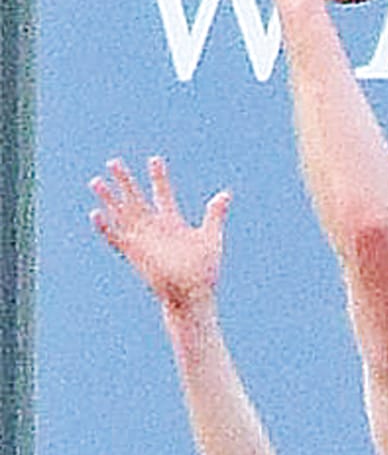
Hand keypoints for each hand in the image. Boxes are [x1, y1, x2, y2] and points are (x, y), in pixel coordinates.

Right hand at [89, 156, 228, 311]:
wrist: (192, 294)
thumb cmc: (204, 270)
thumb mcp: (210, 238)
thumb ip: (214, 215)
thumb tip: (225, 194)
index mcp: (172, 221)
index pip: (162, 193)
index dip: (158, 177)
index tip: (154, 159)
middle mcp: (153, 227)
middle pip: (135, 198)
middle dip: (124, 181)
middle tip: (113, 162)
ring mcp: (142, 239)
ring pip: (120, 214)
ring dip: (108, 199)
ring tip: (96, 182)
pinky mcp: (133, 253)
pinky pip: (115, 239)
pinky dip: (105, 228)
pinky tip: (96, 214)